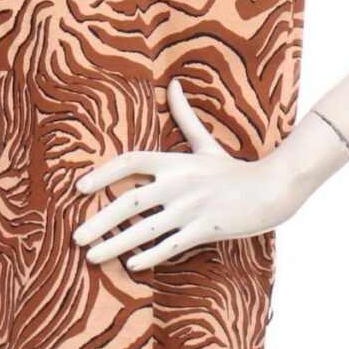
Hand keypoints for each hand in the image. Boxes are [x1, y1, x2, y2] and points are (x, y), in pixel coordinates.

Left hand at [72, 77, 306, 271]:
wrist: (272, 189)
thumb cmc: (234, 169)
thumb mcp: (207, 144)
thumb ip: (185, 117)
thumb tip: (173, 83)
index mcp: (175, 162)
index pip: (130, 162)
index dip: (103, 173)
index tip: (79, 187)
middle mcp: (179, 184)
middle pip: (129, 202)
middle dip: (99, 221)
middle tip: (75, 237)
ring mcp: (191, 208)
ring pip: (145, 229)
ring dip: (115, 245)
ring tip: (91, 257)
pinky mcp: (206, 229)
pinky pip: (171, 245)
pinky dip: (150, 256)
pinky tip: (132, 265)